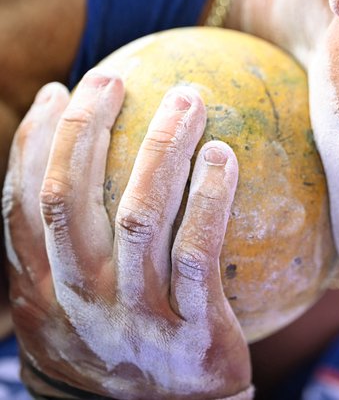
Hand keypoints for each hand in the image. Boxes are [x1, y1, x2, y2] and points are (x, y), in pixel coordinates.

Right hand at [2, 69, 251, 398]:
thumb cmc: (122, 353)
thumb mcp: (77, 309)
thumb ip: (73, 253)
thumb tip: (89, 179)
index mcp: (43, 289)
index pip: (22, 202)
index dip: (35, 140)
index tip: (59, 90)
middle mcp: (79, 296)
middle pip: (69, 195)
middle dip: (87, 126)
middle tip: (116, 77)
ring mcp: (134, 313)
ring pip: (140, 212)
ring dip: (162, 147)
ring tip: (188, 98)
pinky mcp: (191, 326)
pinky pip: (199, 249)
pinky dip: (210, 198)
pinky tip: (224, 156)